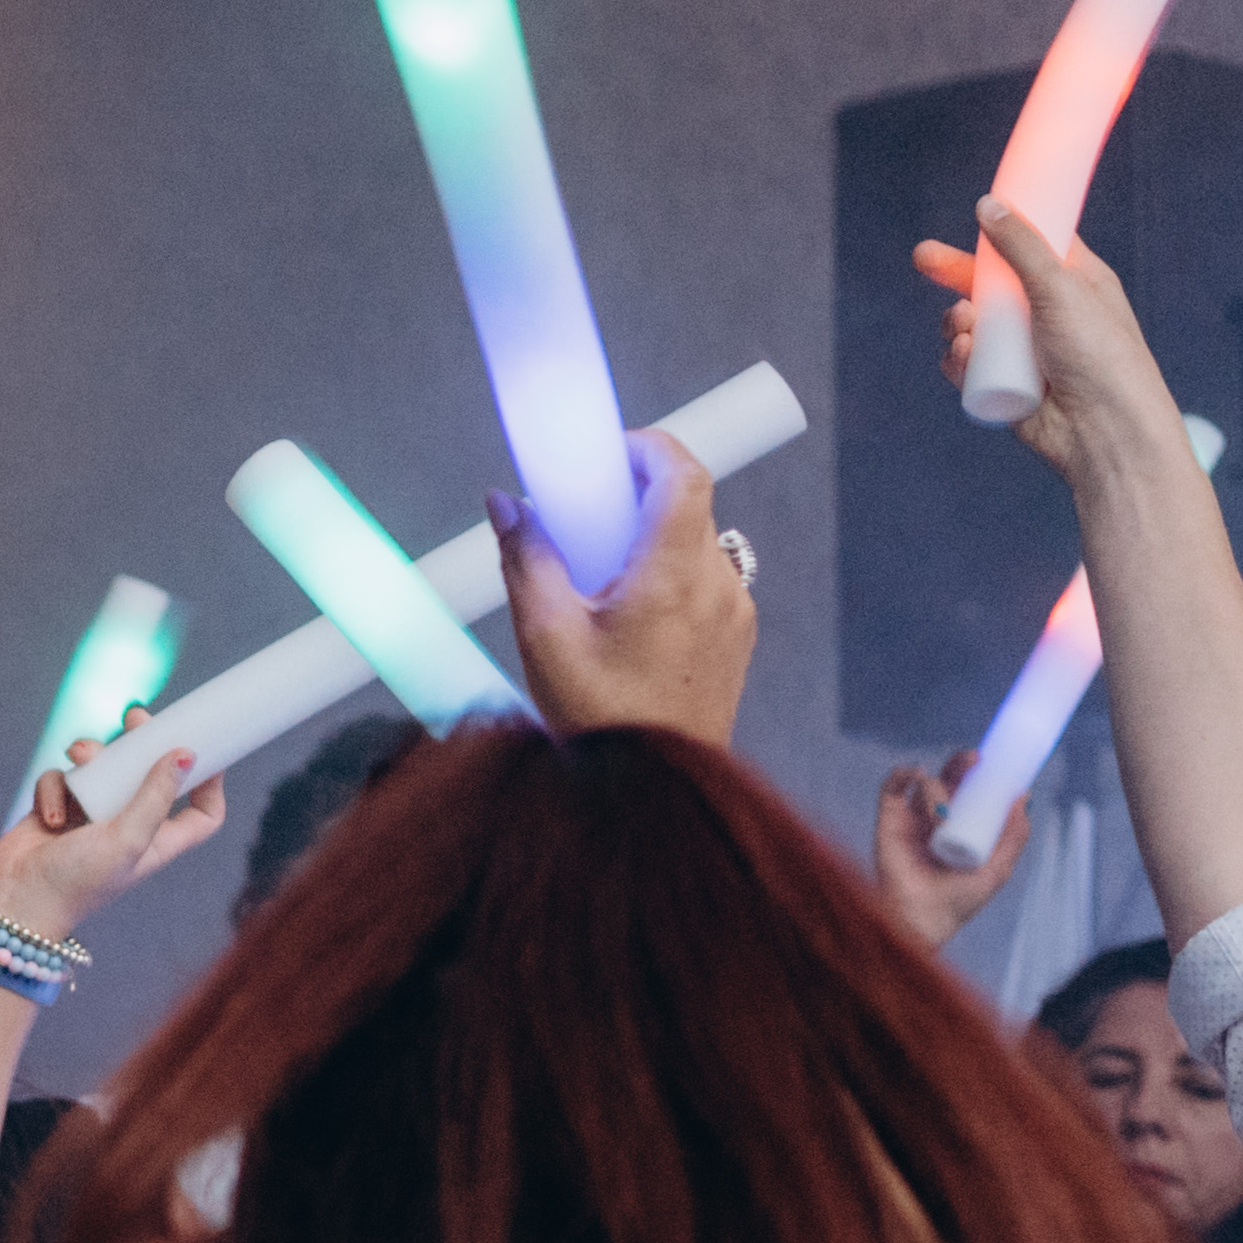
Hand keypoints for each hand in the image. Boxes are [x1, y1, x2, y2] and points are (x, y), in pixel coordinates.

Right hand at [0, 708, 224, 950]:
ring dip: (90, 758)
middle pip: (151, 775)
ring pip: (103, 768)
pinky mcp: (59, 809)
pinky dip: (54, 788)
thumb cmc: (75, 882)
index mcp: (157, 841)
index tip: (204, 750)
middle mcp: (130, 826)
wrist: (14, 901)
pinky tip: (48, 815)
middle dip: (144, 745)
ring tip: (79, 759)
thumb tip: (186, 755)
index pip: (202, 814)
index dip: (210, 784)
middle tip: (136, 718)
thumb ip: (156, 796)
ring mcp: (92, 816)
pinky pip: (63, 779)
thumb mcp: (126, 839)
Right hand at [501, 432, 751, 745]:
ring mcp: (734, 611)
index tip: (608, 452)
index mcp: (672, 577)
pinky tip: (628, 613)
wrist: (654, 794)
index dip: (647, 447)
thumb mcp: (544, 637)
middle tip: (585, 516)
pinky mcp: (737, 635)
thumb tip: (506, 504)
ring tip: (601, 576)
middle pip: (685, 503)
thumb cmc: (602, 723)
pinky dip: (669, 573)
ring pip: (696, 540)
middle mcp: (716, 585)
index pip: (682, 473)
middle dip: (634, 495)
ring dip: (650, 537)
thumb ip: (526, 558)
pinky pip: (706, 578)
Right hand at [871, 759, 1026, 948]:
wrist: (924, 917)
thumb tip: (1022, 798)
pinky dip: (903, 775)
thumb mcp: (998, 868)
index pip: (970, 793)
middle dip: (961, 764)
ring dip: (937, 790)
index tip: (992, 765)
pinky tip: (914, 775)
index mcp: (960, 828)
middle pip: (948, 779)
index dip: (979, 775)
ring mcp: (911, 819)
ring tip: (942, 816)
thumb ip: (1013, 836)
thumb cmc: (958, 900)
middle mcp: (935, 820)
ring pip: (924, 783)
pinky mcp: (888, 821)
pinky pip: (892, 788)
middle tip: (975, 760)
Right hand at [917, 201, 1193, 490]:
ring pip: (973, 324)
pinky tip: (966, 358)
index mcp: (1075, 282)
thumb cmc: (1099, 354)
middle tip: (922, 260)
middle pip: (991, 283)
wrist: (1105, 430)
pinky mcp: (1004, 385)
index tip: (975, 215)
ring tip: (963, 328)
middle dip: (956, 274)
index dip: (1003, 231)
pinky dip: (960, 360)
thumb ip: (1020, 245)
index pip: (1034, 245)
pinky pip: (967, 364)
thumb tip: (987, 205)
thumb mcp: (1060, 286)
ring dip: (958, 322)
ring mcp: (1025, 350)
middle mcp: (1049, 313)